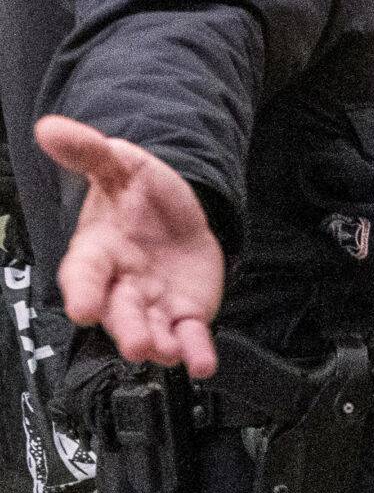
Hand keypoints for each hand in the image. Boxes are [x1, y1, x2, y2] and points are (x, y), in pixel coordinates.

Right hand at [32, 116, 223, 377]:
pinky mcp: (185, 313)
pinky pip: (189, 336)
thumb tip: (50, 127)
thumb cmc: (139, 195)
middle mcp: (121, 284)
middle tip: (135, 345)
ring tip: (166, 354)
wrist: (177, 212)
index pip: (85, 274)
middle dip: (127, 329)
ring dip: (159, 345)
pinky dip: (196, 352)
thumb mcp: (121, 165)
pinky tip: (203, 365)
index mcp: (98, 251)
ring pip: (152, 329)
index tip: (82, 309)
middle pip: (120, 311)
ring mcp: (154, 303)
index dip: (84, 291)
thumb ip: (89, 151)